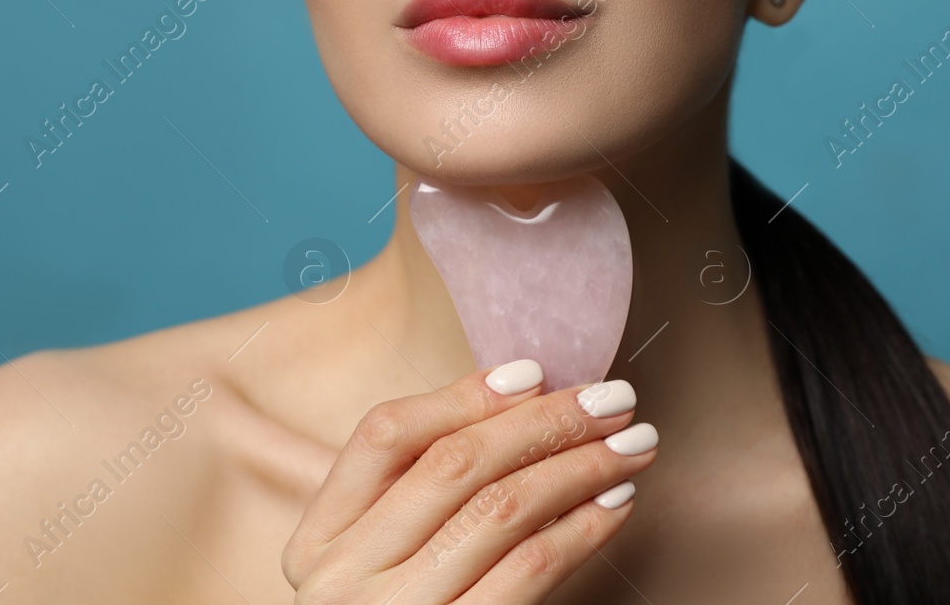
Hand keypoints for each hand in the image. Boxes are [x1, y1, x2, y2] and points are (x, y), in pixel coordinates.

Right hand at [282, 359, 657, 603]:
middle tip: (612, 399)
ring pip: (501, 510)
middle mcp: (345, 577)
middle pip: (454, 466)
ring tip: (631, 446)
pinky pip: (531, 571)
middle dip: (544, 422)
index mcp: (318, 539)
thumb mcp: (377, 556)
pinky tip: (615, 504)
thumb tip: (523, 395)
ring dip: (579, 467)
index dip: (463, 395)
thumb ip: (418, 489)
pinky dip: (582, 529)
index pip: (384, 435)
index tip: (535, 371)